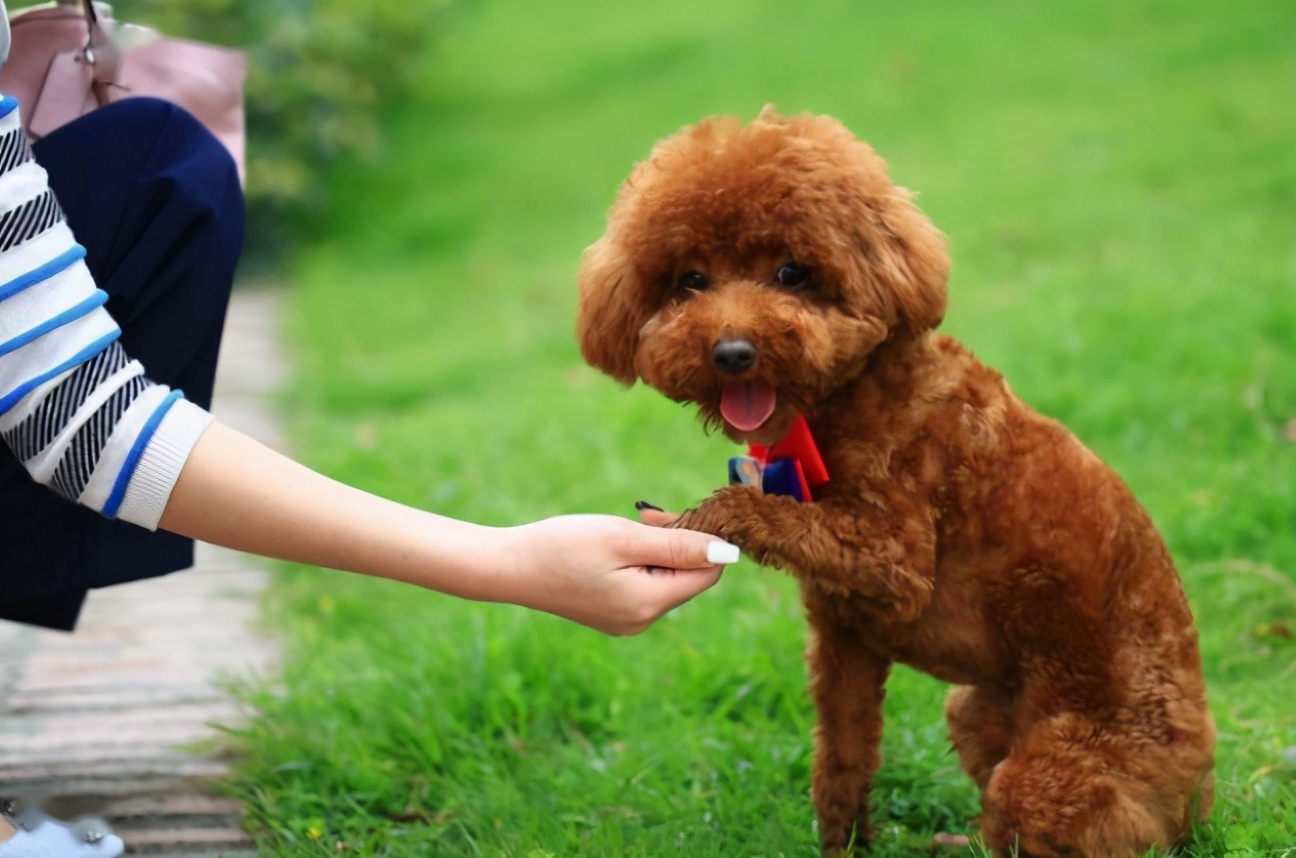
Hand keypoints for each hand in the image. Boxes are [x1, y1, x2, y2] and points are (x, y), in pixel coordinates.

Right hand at [501, 514, 732, 634]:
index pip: (707, 573)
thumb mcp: (625, 538)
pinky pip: (645, 585)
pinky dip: (640, 562)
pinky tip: (614, 548)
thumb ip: (680, 546)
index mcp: (649, 605)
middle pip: (688, 578)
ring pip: (667, 580)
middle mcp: (642, 621)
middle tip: (645, 516)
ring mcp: (626, 621)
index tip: (667, 515)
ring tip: (626, 529)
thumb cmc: (564, 546)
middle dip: (677, 542)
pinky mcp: (612, 614)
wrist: (509, 566)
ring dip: (658, 550)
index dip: (700, 539)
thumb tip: (730, 554)